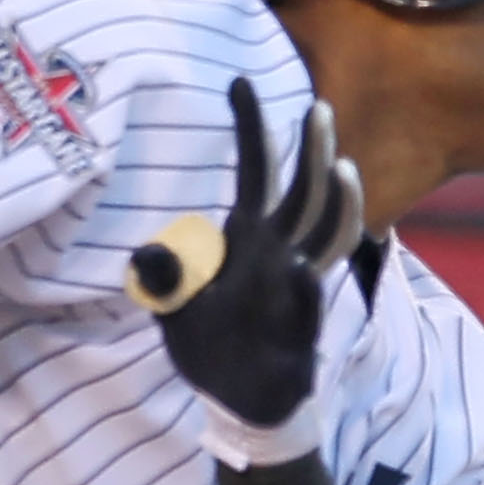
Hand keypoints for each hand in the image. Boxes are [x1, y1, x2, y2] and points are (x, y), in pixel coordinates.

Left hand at [126, 77, 359, 464]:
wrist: (241, 403)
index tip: (241, 81)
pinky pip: (306, 302)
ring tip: (341, 166)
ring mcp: (296, 286)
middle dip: (311, 151)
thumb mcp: (174, 311)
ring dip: (337, 203)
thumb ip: (166, 278)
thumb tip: (142, 251)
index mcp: (246, 239)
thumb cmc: (212, 350)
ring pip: (325, 235)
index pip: (254, 173)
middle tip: (316, 106)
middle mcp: (278, 253)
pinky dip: (305, 289)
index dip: (250, 128)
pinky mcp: (300, 327)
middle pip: (302, 193)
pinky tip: (302, 273)